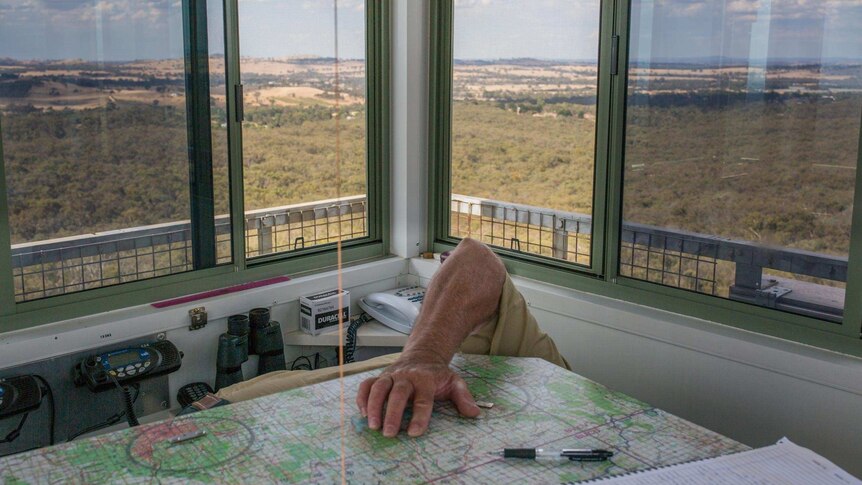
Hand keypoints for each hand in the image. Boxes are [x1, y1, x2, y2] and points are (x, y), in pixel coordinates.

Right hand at [355, 352, 480, 437]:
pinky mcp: (380, 377)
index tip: (414, 432)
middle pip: (398, 393)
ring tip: (373, 426)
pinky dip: (362, 398)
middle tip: (389, 433)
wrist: (423, 354)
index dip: (419, 416)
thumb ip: (463, 397)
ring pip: (379, 387)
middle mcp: (406, 376)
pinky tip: (363, 414)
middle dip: (392, 413)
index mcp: (426, 379)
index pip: (423, 399)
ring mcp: (391, 375)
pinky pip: (367, 384)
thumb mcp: (454, 381)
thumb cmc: (437, 374)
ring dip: (374, 406)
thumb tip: (474, 413)